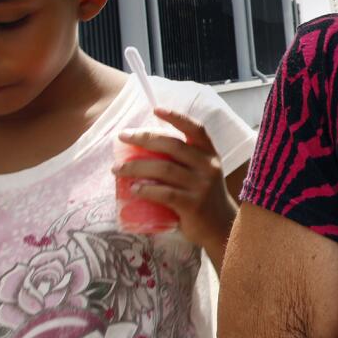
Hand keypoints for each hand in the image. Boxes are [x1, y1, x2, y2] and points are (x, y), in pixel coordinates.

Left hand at [114, 107, 236, 249]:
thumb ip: (183, 161)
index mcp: (210, 154)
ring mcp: (202, 186)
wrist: (220, 228)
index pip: (195, 129)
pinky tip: (133, 189)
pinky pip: (165, 193)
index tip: (155, 109)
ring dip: (136, 166)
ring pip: (164, 168)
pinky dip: (146, 189)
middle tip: (122, 137)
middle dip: (144, 138)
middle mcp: (208, 166)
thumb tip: (146, 147)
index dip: (176, 117)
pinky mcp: (193, 205)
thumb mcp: (201, 174)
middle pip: (173, 145)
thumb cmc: (204, 198)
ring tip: (117, 169)